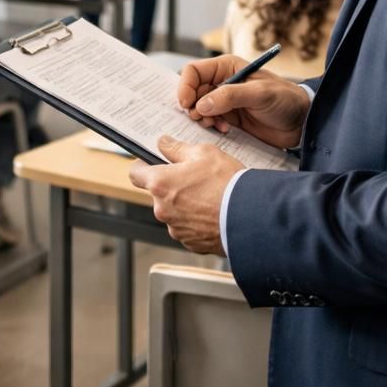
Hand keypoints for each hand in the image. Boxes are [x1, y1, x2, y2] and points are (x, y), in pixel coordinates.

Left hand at [128, 135, 240, 254]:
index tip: (150, 164)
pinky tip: (213, 212)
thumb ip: (177, 148)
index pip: (135, 174)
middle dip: (171, 186)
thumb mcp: (204, 153)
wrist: (250, 216)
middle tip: (194, 179)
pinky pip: (187, 227)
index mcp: (161, 183)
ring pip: (173, 211)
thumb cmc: (227, 183)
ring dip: (184, 204)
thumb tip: (163, 143)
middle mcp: (162, 209)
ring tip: (208, 197)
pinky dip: (195, 220)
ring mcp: (175, 228)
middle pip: (158, 194)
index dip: (143, 167)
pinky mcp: (189, 242)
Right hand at [178, 56, 307, 149]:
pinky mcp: (229, 118)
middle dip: (192, 105)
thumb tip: (201, 105)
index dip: (185, 86)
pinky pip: (208, 121)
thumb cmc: (285, 100)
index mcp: (226, 67)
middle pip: (192, 91)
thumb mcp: (259, 94)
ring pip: (197, 108)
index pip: (193, 71)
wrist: (302, 122)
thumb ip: (230, 96)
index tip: (187, 104)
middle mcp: (222, 82)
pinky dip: (210, 127)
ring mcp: (224, 101)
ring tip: (216, 125)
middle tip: (202, 118)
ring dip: (201, 118)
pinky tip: (224, 130)